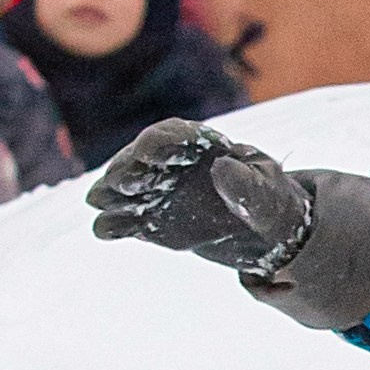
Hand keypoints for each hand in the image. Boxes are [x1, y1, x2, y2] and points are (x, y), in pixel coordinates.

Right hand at [87, 120, 315, 275]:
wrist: (264, 234)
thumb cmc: (270, 203)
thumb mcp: (268, 194)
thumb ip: (248, 184)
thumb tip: (222, 168)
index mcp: (204, 147)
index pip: (174, 135)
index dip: (159, 142)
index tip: (147, 153)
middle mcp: (174, 166)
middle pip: (141, 159)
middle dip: (127, 167)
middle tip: (120, 182)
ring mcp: (160, 193)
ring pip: (126, 188)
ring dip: (111, 192)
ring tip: (99, 200)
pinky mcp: (152, 221)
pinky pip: (126, 221)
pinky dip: (114, 225)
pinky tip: (105, 231)